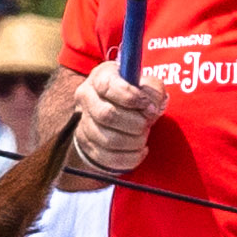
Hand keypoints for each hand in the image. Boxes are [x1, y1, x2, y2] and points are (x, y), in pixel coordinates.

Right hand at [65, 61, 159, 186]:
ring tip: (143, 136)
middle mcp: (86, 98)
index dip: (131, 97)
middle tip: (147, 123)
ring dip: (134, 141)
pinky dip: (131, 157)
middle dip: (135, 123)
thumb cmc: (136, 95)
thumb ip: (152, 91)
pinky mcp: (87, 145)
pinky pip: (109, 158)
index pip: (107, 86)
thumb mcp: (147, 85)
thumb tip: (151, 108)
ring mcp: (83, 123)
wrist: (120, 112)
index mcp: (100, 77)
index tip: (148, 106)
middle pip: (106, 115)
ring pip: (108, 140)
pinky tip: (140, 150)